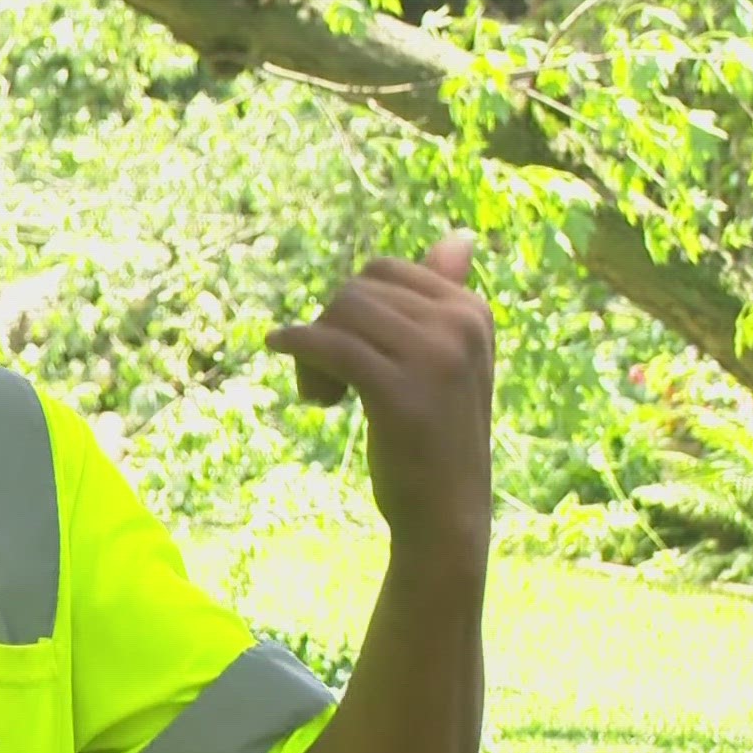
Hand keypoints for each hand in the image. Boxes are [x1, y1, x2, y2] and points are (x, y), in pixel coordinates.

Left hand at [266, 232, 495, 553]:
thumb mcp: (449, 360)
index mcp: (472, 311)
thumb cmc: (436, 437)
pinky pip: (330, 344)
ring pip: (341, 314)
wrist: (447, 516)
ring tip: (323, 393)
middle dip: (329, 326)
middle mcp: (461, 326)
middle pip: (357, 289)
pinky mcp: (402, 392)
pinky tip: (281, 349)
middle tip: (330, 380)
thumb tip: (458, 237)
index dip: (351, 306)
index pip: (384, 270)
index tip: (350, 352)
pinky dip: (297, 345)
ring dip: (315, 349)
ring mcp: (436, 358)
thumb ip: (445, 298)